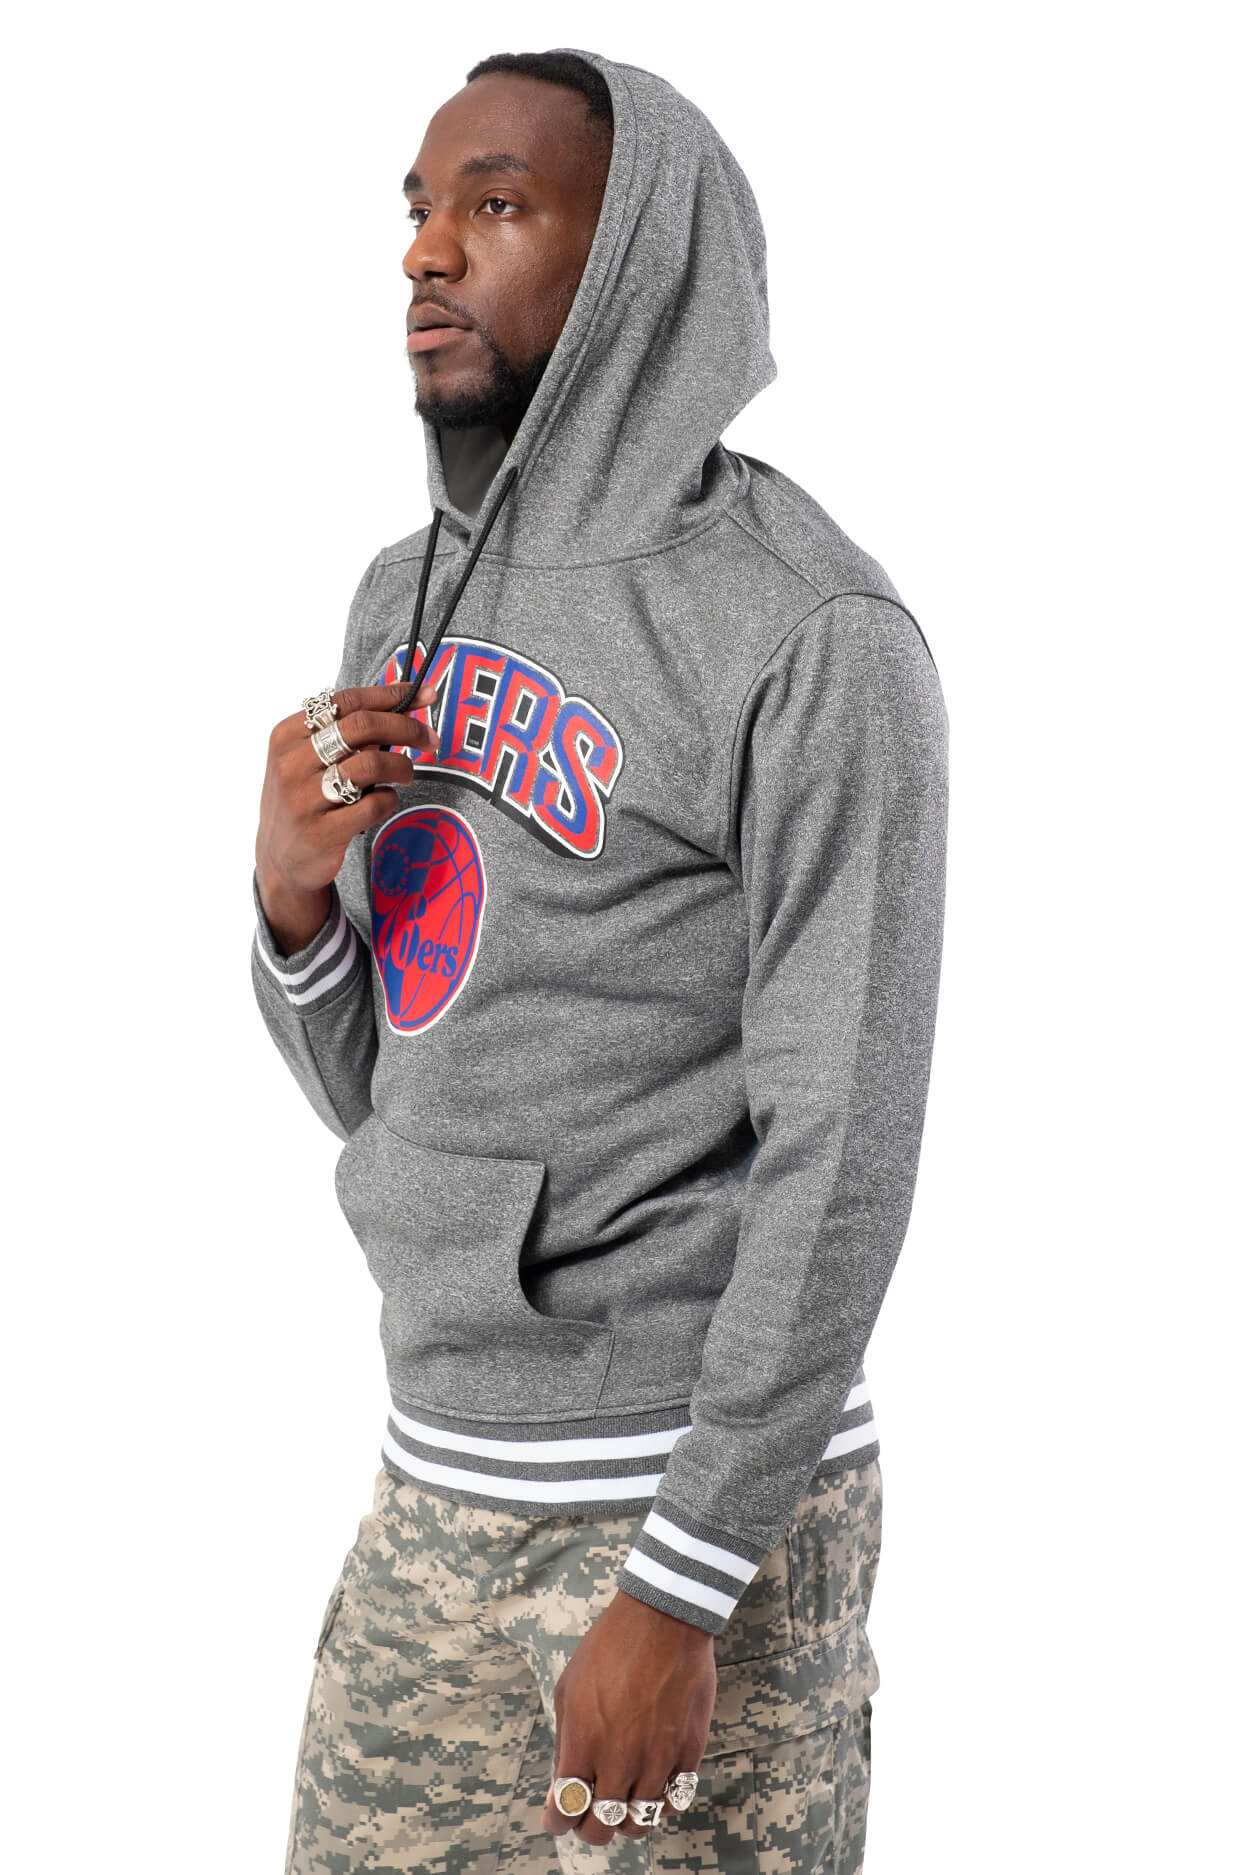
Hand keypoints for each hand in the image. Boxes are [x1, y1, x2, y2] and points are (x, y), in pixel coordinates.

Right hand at [255, 681, 436, 952]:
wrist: (280, 860)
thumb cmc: (304, 798)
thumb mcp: (308, 758)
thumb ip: (347, 729)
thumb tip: (406, 695)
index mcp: (287, 735)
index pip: (346, 701)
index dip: (391, 695)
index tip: (425, 696)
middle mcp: (291, 763)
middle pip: (362, 726)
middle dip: (407, 728)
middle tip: (430, 740)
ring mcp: (304, 799)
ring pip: (372, 764)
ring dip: (402, 767)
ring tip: (406, 775)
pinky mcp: (321, 832)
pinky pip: (374, 805)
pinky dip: (390, 799)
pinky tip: (385, 801)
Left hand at [541, 1589, 715, 1845]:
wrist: (663, 1619)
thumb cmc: (610, 1646)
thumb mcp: (569, 1688)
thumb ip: (565, 1741)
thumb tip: (561, 1782)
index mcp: (584, 1744)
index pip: (565, 1810)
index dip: (557, 1822)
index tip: (556, 1818)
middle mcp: (620, 1760)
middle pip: (601, 1828)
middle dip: (588, 1829)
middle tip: (586, 1814)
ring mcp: (657, 1759)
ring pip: (639, 1822)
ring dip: (624, 1818)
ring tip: (619, 1802)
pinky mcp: (688, 1752)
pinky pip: (675, 1800)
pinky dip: (661, 1802)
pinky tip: (652, 1786)